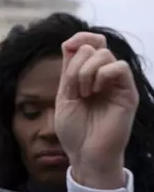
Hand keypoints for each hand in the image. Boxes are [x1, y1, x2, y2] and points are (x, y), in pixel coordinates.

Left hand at [54, 32, 138, 188]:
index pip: (89, 43)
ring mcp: (116, 84)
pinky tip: (95, 91)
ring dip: (87, 71)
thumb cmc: (74, 130)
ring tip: (84, 93)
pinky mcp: (128, 93)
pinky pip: (119, 67)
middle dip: (77, 64)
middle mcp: (103, 77)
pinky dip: (103, 74)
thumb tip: (70, 43)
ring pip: (105, 54)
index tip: (68, 46)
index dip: (80, 37)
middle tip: (75, 88)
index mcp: (87, 75)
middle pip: (94, 46)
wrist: (84, 154)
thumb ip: (68, 71)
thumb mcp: (64, 96)